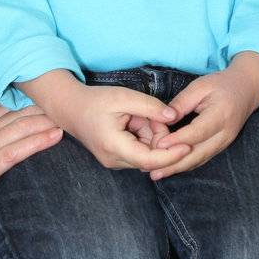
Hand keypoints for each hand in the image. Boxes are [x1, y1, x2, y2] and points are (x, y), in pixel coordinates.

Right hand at [0, 104, 63, 222]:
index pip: (7, 111)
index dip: (32, 103)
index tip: (54, 96)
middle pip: (18, 115)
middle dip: (46, 106)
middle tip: (73, 97)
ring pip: (20, 129)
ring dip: (47, 119)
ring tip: (72, 112)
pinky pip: (13, 152)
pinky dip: (35, 142)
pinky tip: (53, 136)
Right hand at [59, 83, 191, 170]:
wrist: (70, 108)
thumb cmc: (95, 101)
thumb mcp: (124, 97)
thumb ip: (150, 107)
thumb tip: (174, 117)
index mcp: (114, 146)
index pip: (149, 160)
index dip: (171, 155)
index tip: (188, 144)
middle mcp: (114, 160)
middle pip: (150, 158)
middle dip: (160, 137)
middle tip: (155, 114)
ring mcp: (114, 161)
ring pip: (146, 155)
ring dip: (152, 136)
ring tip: (141, 115)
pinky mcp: (116, 158)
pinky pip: (139, 152)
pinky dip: (144, 138)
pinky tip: (137, 121)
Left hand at [145, 60, 258, 180]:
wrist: (246, 90)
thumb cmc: (221, 85)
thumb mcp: (200, 86)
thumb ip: (181, 103)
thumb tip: (164, 120)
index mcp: (221, 115)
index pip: (197, 132)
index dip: (177, 140)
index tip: (159, 145)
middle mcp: (225, 133)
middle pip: (198, 153)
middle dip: (174, 163)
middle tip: (151, 170)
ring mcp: (224, 143)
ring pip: (199, 160)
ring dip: (177, 168)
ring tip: (156, 174)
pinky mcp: (221, 147)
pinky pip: (202, 159)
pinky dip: (185, 165)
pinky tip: (170, 169)